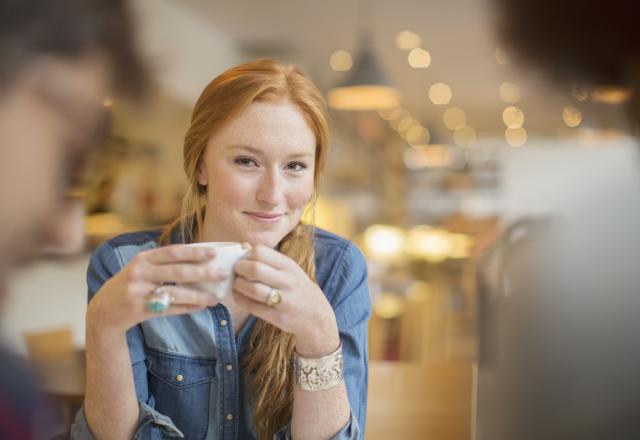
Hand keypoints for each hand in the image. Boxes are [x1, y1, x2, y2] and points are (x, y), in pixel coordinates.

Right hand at [87, 244, 227, 335]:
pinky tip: (201, 307)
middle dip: (203, 273)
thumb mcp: (142, 268)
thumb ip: (164, 263)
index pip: (173, 252)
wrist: (104, 310)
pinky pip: (169, 310)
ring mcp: (138, 292)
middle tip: (223, 274)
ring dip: (198, 296)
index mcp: (143, 258)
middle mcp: (139, 272)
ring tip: (215, 298)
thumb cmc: (132, 284)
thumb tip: (200, 260)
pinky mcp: (139, 310)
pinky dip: (187, 308)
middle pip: (178, 272)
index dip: (194, 252)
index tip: (214, 253)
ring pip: (175, 293)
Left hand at [232, 245, 339, 356]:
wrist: (316, 316)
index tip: (243, 260)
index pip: (260, 251)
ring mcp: (284, 300)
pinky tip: (239, 296)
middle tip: (236, 272)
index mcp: (289, 265)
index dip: (246, 255)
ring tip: (238, 285)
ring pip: (252, 289)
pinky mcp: (277, 317)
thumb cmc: (297, 289)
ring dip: (238, 286)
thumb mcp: (289, 270)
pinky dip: (240, 300)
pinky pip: (252, 307)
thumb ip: (269, 259)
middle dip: (239, 269)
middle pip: (254, 269)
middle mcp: (288, 281)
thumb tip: (242, 246)